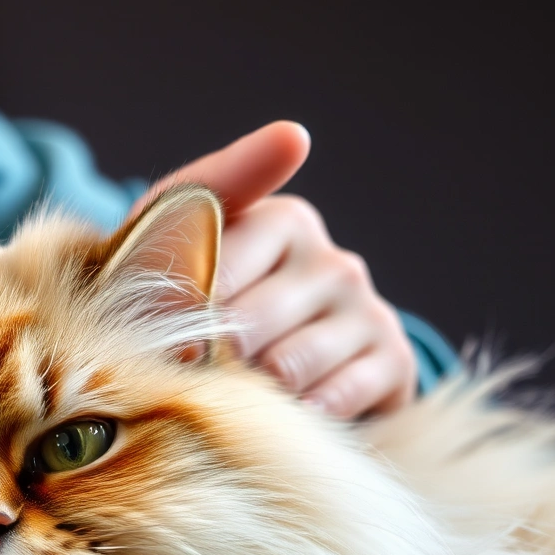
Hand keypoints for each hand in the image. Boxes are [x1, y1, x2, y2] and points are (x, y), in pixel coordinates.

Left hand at [139, 123, 416, 417]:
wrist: (256, 389)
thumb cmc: (198, 310)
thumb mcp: (170, 252)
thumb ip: (191, 208)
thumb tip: (294, 138)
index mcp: (282, 220)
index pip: (220, 262)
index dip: (178, 309)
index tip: (160, 331)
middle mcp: (332, 260)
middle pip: (247, 322)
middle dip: (205, 360)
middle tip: (185, 376)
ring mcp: (367, 313)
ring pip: (287, 366)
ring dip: (248, 392)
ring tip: (229, 394)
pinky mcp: (393, 364)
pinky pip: (330, 400)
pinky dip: (293, 416)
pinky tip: (278, 414)